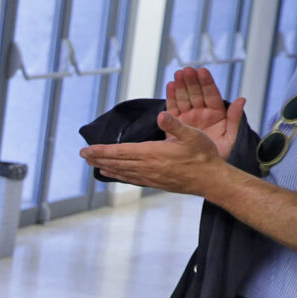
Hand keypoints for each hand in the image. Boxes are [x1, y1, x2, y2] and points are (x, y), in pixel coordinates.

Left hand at [79, 112, 231, 198]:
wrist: (213, 180)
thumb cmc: (204, 155)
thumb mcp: (192, 135)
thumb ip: (174, 125)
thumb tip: (161, 114)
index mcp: (153, 154)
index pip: (121, 152)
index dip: (102, 150)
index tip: (86, 149)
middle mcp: (148, 167)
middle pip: (117, 162)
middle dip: (98, 158)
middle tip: (82, 155)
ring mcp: (151, 177)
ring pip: (123, 172)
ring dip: (106, 166)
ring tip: (93, 164)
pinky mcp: (156, 183)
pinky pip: (132, 179)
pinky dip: (120, 175)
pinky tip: (115, 174)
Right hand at [163, 67, 246, 158]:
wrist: (204, 170)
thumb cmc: (219, 155)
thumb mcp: (230, 137)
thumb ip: (234, 119)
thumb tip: (242, 100)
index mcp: (217, 114)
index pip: (212, 95)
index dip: (207, 83)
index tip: (202, 71)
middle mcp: (202, 113)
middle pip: (196, 93)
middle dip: (192, 81)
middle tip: (187, 70)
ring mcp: (189, 117)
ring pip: (185, 98)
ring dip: (181, 86)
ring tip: (178, 74)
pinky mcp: (177, 124)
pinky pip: (173, 108)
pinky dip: (171, 97)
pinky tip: (170, 85)